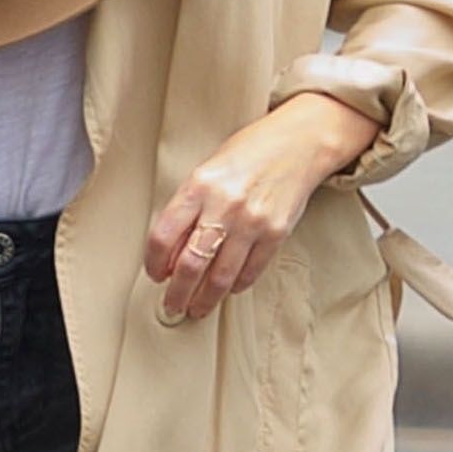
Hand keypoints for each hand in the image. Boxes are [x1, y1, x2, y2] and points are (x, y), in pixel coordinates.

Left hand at [145, 92, 378, 319]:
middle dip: (177, 293)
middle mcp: (223, 205)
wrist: (299, 143)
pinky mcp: (275, 233)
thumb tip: (171, 254)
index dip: (153, 263)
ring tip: (197, 308)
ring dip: (205, 299)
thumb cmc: (249, 154)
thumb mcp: (208, 171)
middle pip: (190, 265)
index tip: (155, 275)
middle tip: (172, 306)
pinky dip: (235, 286)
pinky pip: (249, 272)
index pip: (163, 237)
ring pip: (220, 277)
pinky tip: (227, 288)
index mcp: (198, 186)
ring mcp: (252, 222)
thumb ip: (189, 208)